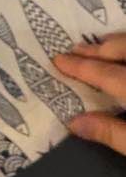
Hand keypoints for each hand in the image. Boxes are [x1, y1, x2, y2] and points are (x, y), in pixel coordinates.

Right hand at [54, 35, 125, 155]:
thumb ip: (112, 133)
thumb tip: (73, 122)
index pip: (106, 73)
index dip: (81, 66)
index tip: (58, 60)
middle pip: (124, 48)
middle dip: (99, 47)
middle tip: (76, 49)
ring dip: (119, 43)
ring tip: (104, 45)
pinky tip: (125, 58)